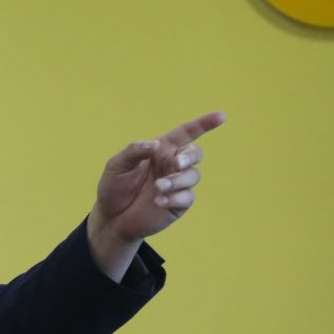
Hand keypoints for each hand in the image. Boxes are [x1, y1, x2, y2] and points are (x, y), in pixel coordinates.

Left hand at [86, 111, 223, 280]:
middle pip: (195, 154)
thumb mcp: (117, 165)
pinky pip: (187, 197)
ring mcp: (177, 184)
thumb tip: (156, 144)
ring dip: (177, 180)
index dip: (204, 124)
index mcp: (161, 150)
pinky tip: (158, 201)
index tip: (221, 116)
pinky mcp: (179, 204)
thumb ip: (135, 151)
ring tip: (158, 188)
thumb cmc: (114, 187)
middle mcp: (172, 164)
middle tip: (176, 163)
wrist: (111, 217)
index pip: (186, 133)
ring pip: (193, 176)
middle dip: (190, 157)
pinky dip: (174, 197)